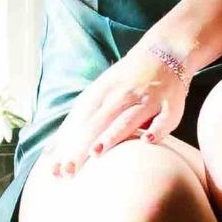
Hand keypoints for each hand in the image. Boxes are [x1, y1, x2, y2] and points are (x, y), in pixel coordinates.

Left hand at [44, 41, 192, 178]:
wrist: (165, 51)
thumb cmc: (127, 80)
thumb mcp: (101, 91)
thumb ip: (79, 120)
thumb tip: (51, 152)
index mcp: (101, 92)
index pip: (79, 121)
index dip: (65, 145)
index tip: (54, 169)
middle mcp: (122, 95)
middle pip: (97, 124)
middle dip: (81, 147)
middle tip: (67, 171)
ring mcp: (147, 100)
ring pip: (127, 119)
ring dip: (111, 135)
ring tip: (96, 153)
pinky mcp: (170, 105)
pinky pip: (164, 119)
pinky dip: (158, 129)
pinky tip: (148, 141)